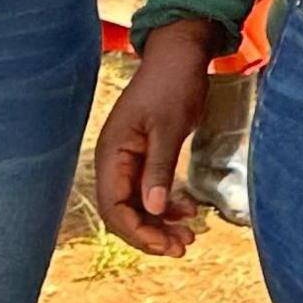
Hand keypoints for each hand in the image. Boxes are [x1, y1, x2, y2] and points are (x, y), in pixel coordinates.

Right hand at [93, 19, 219, 257]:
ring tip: (190, 237)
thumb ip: (158, 169)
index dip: (137, 231)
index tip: (166, 245)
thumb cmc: (173, 85)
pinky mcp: (144, 157)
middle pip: (122, 212)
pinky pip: (149, 191)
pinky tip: (188, 212)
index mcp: (112, 152)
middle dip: (150, 233)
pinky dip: (166, 206)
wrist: (180, 56)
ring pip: (137, 205)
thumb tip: (153, 209)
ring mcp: (128, 159)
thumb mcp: (168, 127)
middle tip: (183, 247)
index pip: (113, 206)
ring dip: (159, 224)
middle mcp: (114, 160)